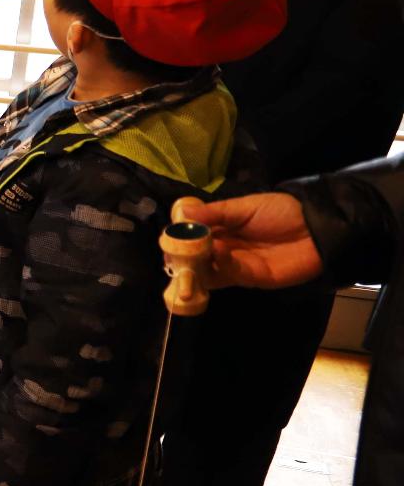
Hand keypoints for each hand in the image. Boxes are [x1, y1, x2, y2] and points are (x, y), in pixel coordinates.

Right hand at [175, 193, 323, 289]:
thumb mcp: (244, 206)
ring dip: (198, 265)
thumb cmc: (281, 211)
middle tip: (172, 254)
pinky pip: (230, 274)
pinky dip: (221, 264)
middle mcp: (225, 251)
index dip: (179, 241)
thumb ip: (215, 212)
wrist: (317, 226)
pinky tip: (218, 251)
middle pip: (196, 260)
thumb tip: (183, 212)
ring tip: (191, 253)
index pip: (193, 239)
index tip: (168, 239)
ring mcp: (237, 267)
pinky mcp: (252, 278)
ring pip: (209, 271)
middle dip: (183, 258)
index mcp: (221, 232)